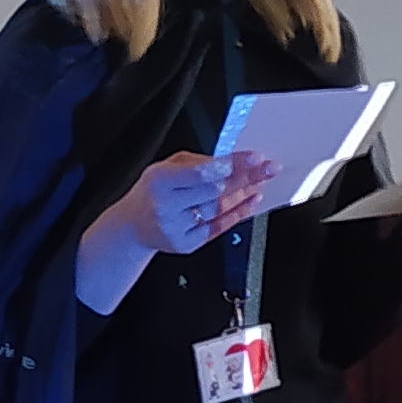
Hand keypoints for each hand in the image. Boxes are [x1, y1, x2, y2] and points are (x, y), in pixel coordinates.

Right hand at [113, 150, 275, 256]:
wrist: (133, 227)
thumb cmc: (153, 192)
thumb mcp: (166, 167)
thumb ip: (195, 162)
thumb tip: (230, 162)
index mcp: (160, 181)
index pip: (202, 172)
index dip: (231, 165)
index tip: (254, 158)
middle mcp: (167, 206)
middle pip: (215, 190)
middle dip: (246, 178)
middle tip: (268, 169)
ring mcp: (176, 227)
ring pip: (218, 209)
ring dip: (244, 195)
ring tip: (261, 183)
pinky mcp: (186, 244)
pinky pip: (217, 228)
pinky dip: (236, 214)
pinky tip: (250, 202)